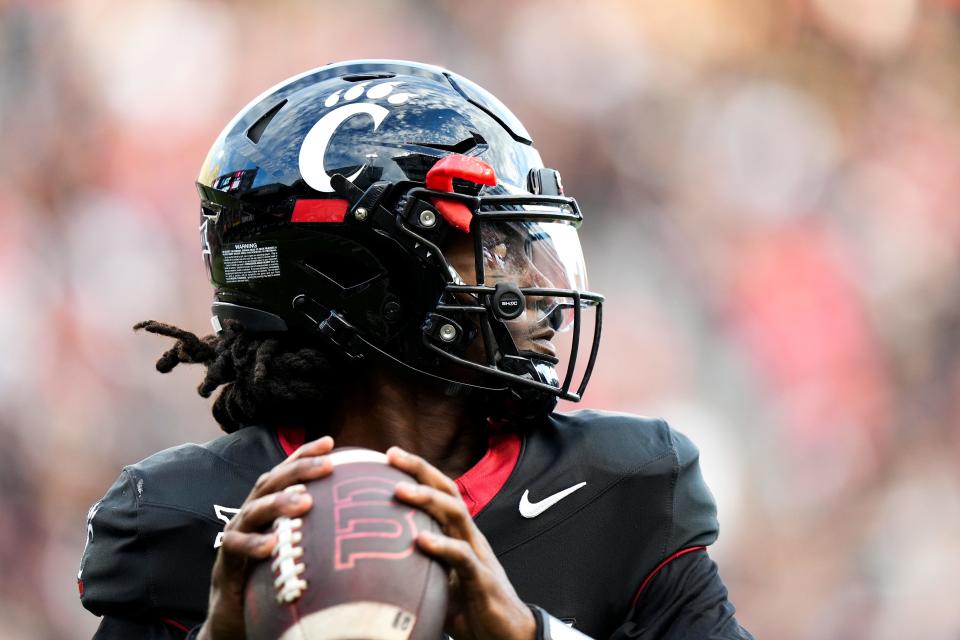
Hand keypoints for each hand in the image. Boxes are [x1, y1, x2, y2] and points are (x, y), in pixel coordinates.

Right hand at [198, 436, 335, 639]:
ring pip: (255, 510)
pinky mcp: (226, 560)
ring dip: (279, 503)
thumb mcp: (297, 540)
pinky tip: (272, 544)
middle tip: (328, 465)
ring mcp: (237, 533)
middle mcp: (252, 511)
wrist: (235, 608)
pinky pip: (236, 548)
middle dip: (299, 470)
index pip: (286, 471)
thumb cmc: (273, 568)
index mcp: (269, 503)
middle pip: (272, 482)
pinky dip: (253, 544)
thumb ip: (317, 523)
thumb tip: (360, 511)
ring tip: (305, 501)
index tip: (330, 443)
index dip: (305, 454)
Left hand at [388, 446, 536, 639]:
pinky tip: (421, 541)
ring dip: (427, 500)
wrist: (507, 636)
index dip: (418, 471)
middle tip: (392, 456)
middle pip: (448, 492)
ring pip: (456, 515)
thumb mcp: (438, 580)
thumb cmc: (470, 606)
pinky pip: (462, 557)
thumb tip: (375, 564)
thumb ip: (416, 566)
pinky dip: (442, 546)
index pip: (440, 492)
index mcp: (459, 533)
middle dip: (420, 470)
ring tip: (400, 491)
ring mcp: (478, 555)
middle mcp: (470, 536)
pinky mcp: (482, 580)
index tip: (389, 455)